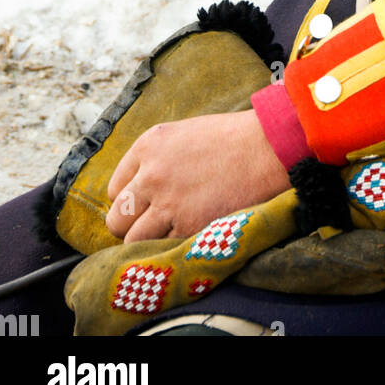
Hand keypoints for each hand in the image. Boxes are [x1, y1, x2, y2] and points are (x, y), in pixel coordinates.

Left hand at [105, 110, 291, 243]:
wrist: (269, 148)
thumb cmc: (234, 138)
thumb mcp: (185, 134)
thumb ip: (158, 158)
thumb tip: (143, 187)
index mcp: (149, 145)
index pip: (116, 189)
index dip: (131, 201)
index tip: (147, 205)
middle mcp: (151, 174)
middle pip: (117, 218)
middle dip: (132, 225)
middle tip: (153, 226)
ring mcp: (167, 203)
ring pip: (133, 240)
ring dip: (149, 242)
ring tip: (170, 236)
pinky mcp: (188, 226)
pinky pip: (164, 250)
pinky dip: (173, 249)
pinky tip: (188, 238)